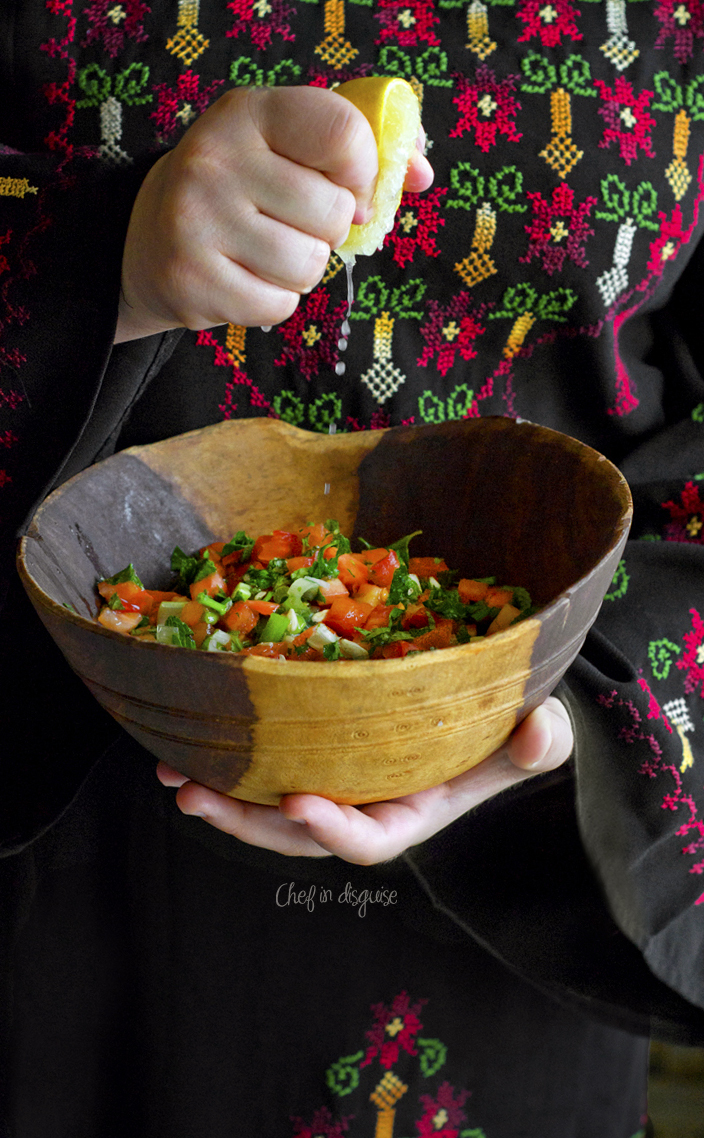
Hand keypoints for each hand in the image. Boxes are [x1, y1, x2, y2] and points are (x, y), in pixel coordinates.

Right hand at [116, 85, 432, 341]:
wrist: (150, 238)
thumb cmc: (243, 188)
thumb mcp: (287, 146)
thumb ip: (359, 150)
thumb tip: (422, 175)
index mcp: (249, 111)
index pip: (342, 133)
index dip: (364, 172)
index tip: (350, 188)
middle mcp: (215, 159)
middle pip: (332, 212)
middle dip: (327, 230)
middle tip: (292, 224)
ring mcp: (197, 222)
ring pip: (308, 266)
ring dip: (302, 269)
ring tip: (266, 252)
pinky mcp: (192, 280)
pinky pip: (279, 306)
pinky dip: (275, 301)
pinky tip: (245, 278)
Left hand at [157, 696, 572, 864]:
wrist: (487, 712)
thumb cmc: (513, 729)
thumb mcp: (538, 736)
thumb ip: (541, 744)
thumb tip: (539, 729)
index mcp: (412, 811)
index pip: (370, 840)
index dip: (334, 829)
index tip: (299, 803)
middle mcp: (365, 806)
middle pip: (298, 834)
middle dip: (246, 822)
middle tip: (196, 793)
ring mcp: (337, 782)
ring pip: (270, 805)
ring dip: (221, 795)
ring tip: (173, 772)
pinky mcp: (315, 752)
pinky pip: (268, 766)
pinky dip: (230, 761)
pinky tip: (190, 737)